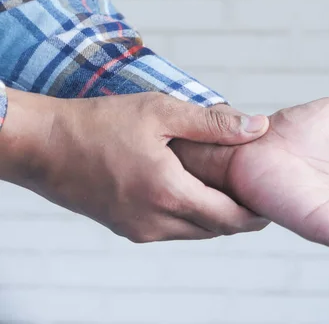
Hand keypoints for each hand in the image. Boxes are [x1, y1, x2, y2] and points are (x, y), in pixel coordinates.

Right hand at [0, 89, 269, 241]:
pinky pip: (172, 230)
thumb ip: (213, 123)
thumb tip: (258, 127)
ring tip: (230, 190)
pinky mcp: (127, 229)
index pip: (230, 218)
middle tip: (257, 195)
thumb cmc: (100, 123)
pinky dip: (191, 216)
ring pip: (195, 232)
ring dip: (216, 216)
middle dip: (239, 216)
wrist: (43, 146)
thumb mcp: (160, 112)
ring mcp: (140, 229)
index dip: (255, 214)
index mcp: (168, 193)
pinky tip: (195, 192)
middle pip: (215, 229)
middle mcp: (155, 221)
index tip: (271, 201)